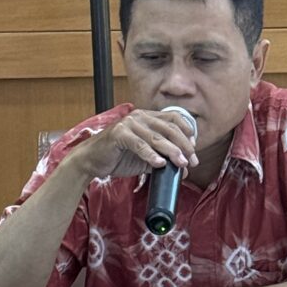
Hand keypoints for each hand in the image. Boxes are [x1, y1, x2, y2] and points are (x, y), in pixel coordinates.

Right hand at [67, 108, 198, 180]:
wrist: (92, 161)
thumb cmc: (118, 157)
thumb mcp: (145, 157)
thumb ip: (163, 159)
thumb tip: (183, 170)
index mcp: (147, 117)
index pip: (174, 119)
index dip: (187, 133)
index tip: (194, 149)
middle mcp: (139, 116)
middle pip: (169, 128)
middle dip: (183, 146)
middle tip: (191, 161)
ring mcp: (129, 123)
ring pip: (156, 137)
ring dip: (172, 151)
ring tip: (181, 163)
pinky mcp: (119, 134)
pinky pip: (139, 145)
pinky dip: (151, 155)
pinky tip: (160, 164)